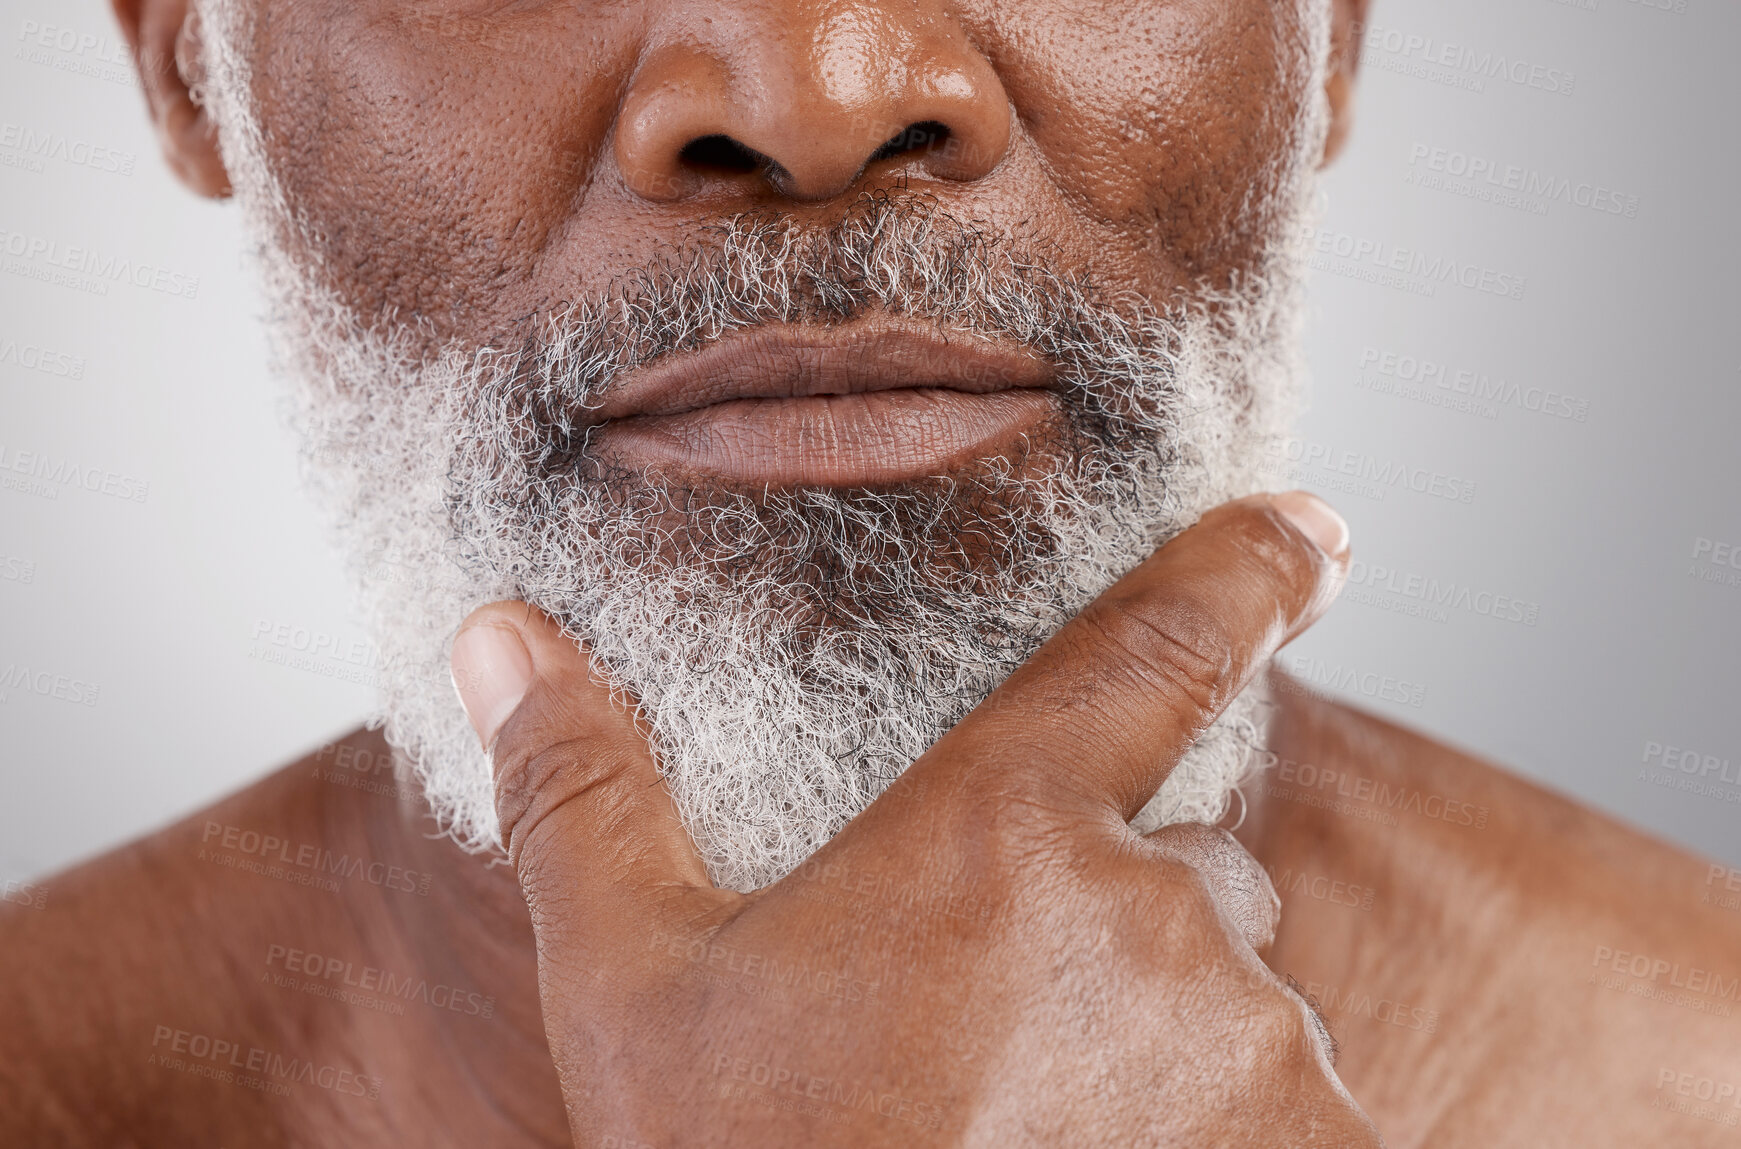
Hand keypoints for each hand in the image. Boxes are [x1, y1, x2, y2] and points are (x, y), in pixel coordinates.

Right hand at [449, 492, 1380, 1146]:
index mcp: (1008, 833)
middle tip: (997, 1033)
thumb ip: (581, 795)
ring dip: (1153, 1052)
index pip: (1157, 646)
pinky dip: (1208, 1132)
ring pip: (1227, 1006)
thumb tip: (502, 634)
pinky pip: (1282, 1112)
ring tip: (1024, 1131)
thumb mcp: (634, 994)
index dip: (1246, 568)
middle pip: (1179, 867)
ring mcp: (1255, 1060)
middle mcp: (1162, 923)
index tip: (1313, 527)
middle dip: (1113, 919)